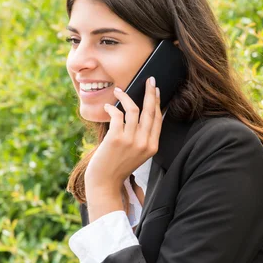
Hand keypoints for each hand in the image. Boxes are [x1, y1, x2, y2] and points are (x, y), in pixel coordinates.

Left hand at [84, 77, 161, 219]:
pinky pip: (116, 115)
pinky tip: (107, 106)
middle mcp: (144, 143)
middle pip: (150, 110)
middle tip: (149, 80)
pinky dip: (111, 108)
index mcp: (152, 146)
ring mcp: (131, 140)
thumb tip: (139, 113)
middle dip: (150, 92)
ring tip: (118, 91)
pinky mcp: (116, 138)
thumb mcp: (137, 154)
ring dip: (125, 97)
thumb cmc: (117, 166)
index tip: (155, 90)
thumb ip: (141, 137)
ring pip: (133, 109)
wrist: (105, 183)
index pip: (157, 119)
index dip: (157, 102)